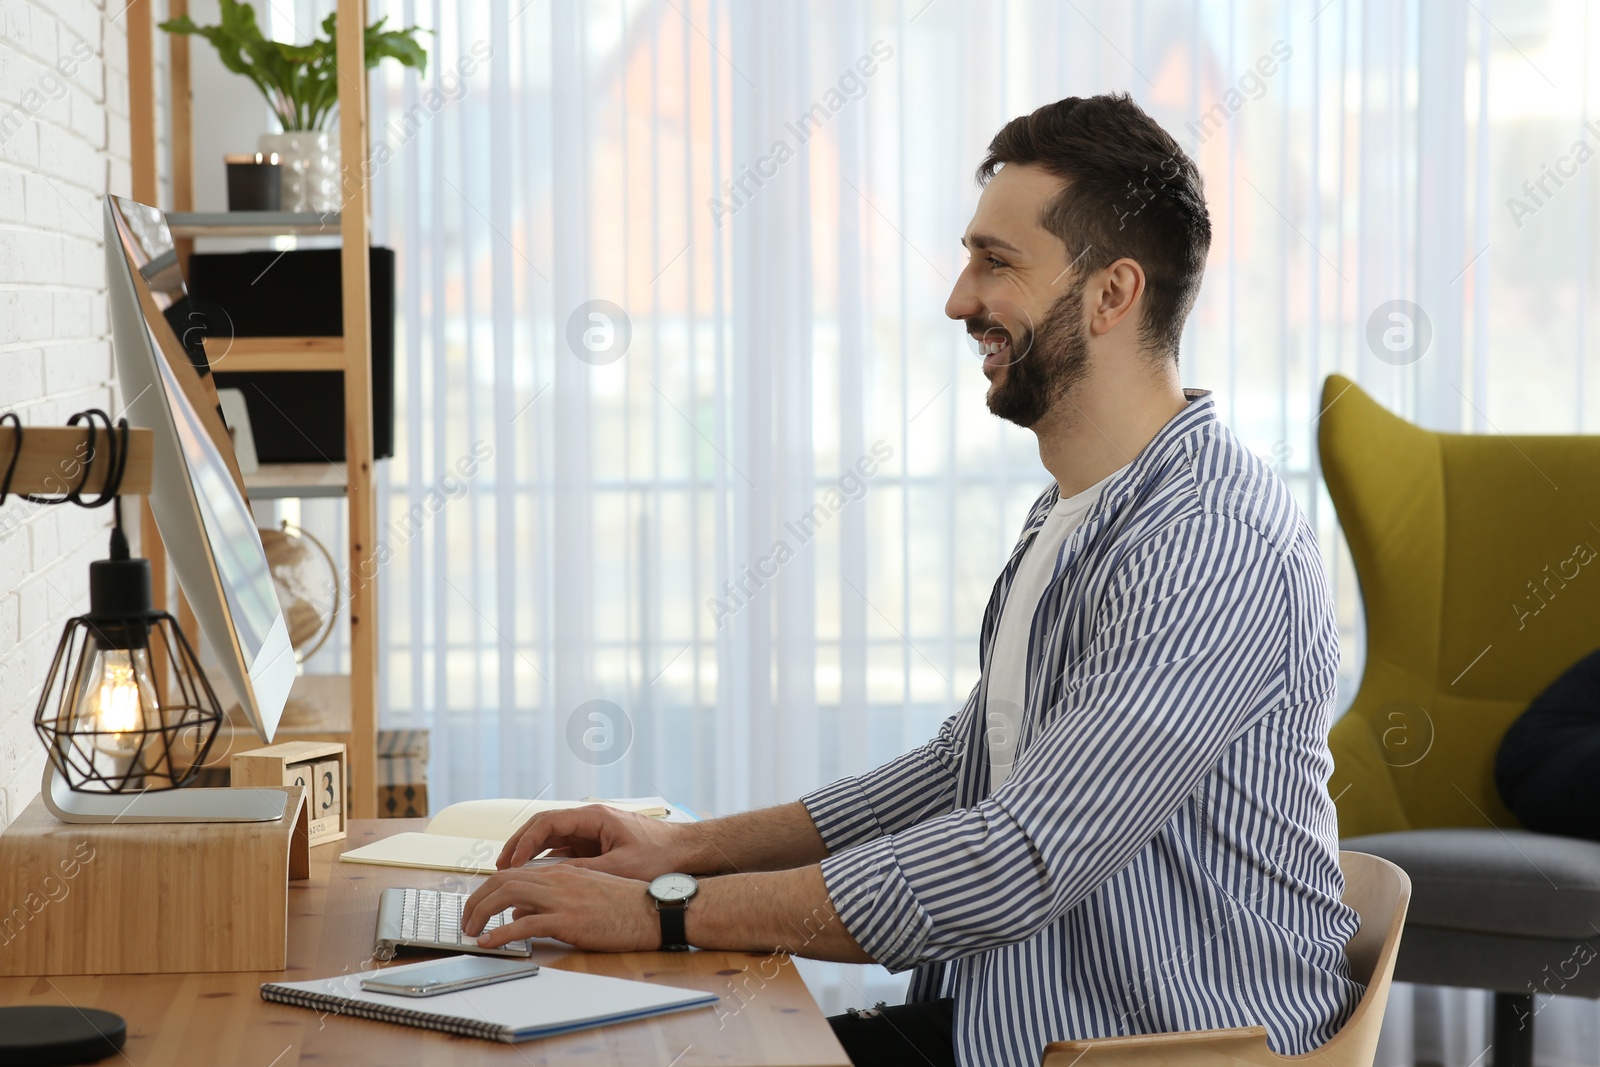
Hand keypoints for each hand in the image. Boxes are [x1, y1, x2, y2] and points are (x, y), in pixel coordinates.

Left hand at [462, 865, 656, 951]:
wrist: (654, 910)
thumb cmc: (626, 905)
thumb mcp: (586, 895)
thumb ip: (553, 900)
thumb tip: (521, 914)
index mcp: (562, 872)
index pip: (514, 872)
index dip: (489, 888)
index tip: (478, 905)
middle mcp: (558, 880)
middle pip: (502, 880)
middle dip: (477, 899)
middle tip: (466, 920)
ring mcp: (562, 899)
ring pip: (507, 896)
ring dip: (481, 913)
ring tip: (470, 930)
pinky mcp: (568, 920)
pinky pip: (524, 924)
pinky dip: (500, 934)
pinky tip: (489, 943)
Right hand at [496, 804, 696, 879]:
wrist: (686, 852)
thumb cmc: (659, 856)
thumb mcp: (620, 867)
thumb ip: (584, 871)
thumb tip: (550, 879)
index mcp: (595, 817)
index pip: (548, 822)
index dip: (524, 842)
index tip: (510, 862)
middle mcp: (590, 820)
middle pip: (544, 826)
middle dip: (519, 844)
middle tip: (499, 865)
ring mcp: (592, 831)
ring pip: (552, 837)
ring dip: (531, 852)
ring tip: (510, 872)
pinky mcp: (597, 844)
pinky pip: (564, 848)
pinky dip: (547, 859)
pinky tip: (536, 876)